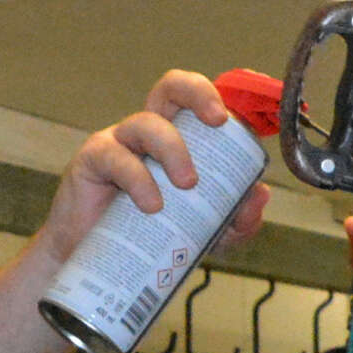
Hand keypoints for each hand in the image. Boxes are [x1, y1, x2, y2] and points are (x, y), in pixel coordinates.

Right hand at [40, 68, 271, 260]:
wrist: (98, 265)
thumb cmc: (149, 238)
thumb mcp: (204, 235)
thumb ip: (235, 220)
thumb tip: (259, 195)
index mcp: (175, 138)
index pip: (194, 101)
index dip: (213, 96)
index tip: (230, 119)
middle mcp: (147, 132)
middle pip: (170, 87)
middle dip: (197, 93)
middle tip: (217, 122)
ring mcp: (118, 142)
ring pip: (147, 124)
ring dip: (173, 149)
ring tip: (187, 185)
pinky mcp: (93, 160)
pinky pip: (116, 157)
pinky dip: (139, 179)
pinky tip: (151, 204)